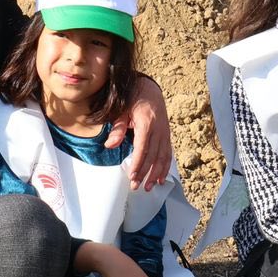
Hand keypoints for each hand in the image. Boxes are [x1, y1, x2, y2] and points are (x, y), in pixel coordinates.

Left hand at [106, 73, 174, 190]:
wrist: (149, 89)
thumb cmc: (132, 99)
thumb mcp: (121, 110)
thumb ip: (117, 128)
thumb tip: (109, 145)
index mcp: (146, 122)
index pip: (142, 148)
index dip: (138, 163)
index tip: (132, 176)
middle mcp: (158, 129)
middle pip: (153, 155)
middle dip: (145, 173)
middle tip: (136, 186)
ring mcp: (165, 132)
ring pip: (163, 157)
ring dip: (156, 173)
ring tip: (149, 187)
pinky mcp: (167, 135)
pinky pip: (168, 153)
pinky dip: (165, 167)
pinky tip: (161, 178)